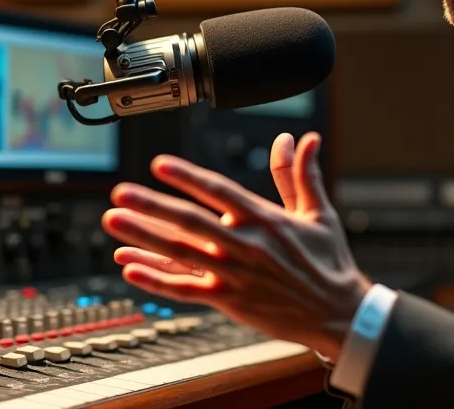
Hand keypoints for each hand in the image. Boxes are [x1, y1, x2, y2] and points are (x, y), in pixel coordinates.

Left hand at [102, 132, 371, 359]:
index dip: (187, 177)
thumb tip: (300, 139)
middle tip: (120, 192)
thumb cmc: (329, 263)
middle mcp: (246, 245)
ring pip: (180, 254)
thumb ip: (299, 174)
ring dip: (143, 237)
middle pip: (190, 221)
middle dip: (151, 206)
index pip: (219, 192)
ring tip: (115, 222)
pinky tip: (130, 269)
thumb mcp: (318, 213)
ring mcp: (234, 275)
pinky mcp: (229, 300)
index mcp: (265, 219)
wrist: (338, 313)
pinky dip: (156, 280)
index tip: (159, 163)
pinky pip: (185, 290)